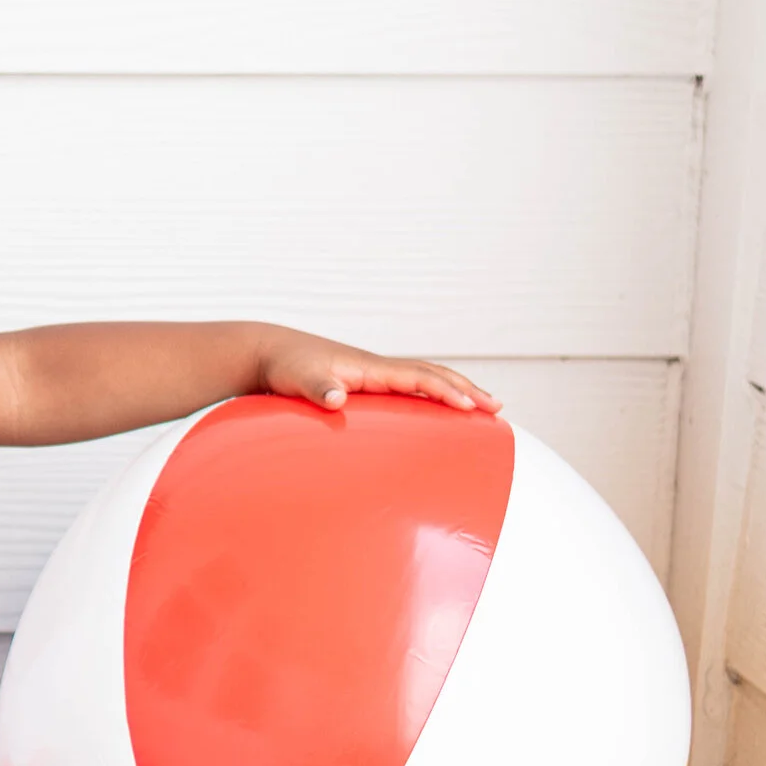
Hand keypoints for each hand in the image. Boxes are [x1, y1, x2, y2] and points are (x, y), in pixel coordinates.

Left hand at [258, 330, 501, 415]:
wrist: (269, 353)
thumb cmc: (285, 367)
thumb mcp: (299, 378)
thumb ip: (317, 388)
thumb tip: (336, 398)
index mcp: (370, 367)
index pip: (419, 376)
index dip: (446, 390)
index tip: (472, 406)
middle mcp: (377, 368)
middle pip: (432, 374)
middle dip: (465, 389)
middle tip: (497, 407)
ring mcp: (373, 375)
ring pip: (423, 379)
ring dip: (453, 390)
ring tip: (481, 407)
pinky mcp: (364, 384)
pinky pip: (407, 389)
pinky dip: (430, 395)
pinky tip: (436, 411)